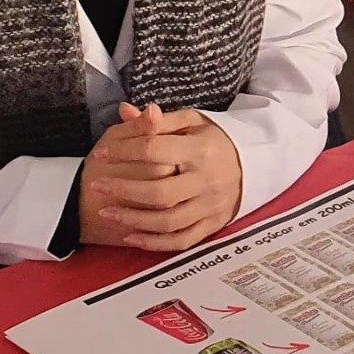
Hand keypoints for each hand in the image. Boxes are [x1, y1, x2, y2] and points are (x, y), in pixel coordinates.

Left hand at [86, 103, 242, 251]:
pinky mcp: (213, 223)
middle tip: (97, 185)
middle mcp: (207, 180)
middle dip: (123, 190)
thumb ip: (159, 121)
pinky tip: (131, 236)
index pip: (154, 150)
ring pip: (168, 221)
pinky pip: (182, 240)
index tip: (102, 154)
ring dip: (133, 220)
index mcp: (201, 150)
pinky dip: (154, 242)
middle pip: (159, 192)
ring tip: (107, 212)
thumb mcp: (193, 122)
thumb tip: (126, 110)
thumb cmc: (215, 140)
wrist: (255, 162)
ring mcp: (211, 205)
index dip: (123, 152)